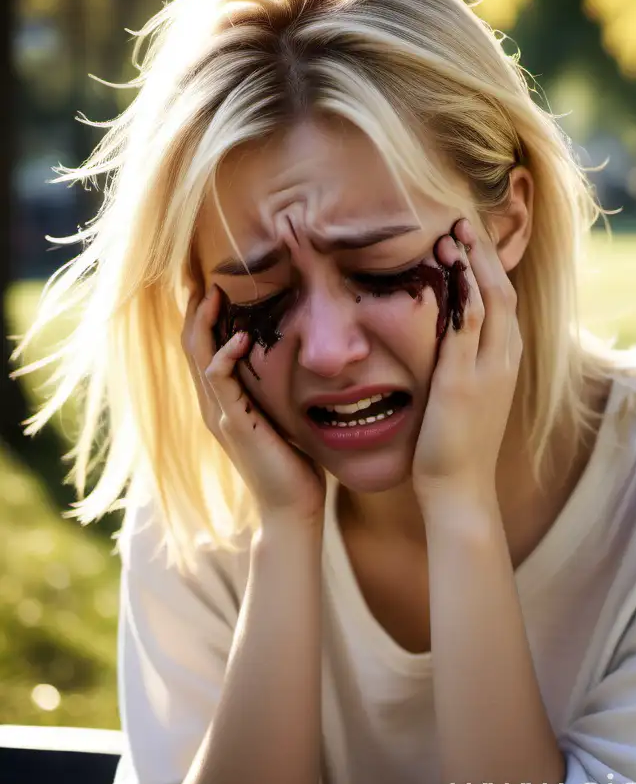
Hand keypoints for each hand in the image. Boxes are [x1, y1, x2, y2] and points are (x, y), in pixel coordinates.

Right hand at [181, 284, 326, 530]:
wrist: (293, 505)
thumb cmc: (294, 460)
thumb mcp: (282, 413)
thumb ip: (275, 389)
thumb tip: (297, 357)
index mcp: (223, 402)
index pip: (203, 349)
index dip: (204, 317)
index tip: (216, 285)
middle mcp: (213, 406)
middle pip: (191, 347)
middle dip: (198, 311)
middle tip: (208, 278)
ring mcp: (219, 416)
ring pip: (199, 359)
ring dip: (205, 324)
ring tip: (215, 295)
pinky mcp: (234, 426)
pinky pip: (219, 383)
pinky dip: (225, 357)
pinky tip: (239, 337)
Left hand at [411, 218, 522, 508]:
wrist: (461, 488)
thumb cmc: (457, 446)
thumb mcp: (466, 396)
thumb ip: (462, 364)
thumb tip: (444, 340)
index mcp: (506, 361)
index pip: (504, 300)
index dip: (489, 266)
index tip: (467, 239)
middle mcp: (505, 359)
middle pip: (504, 289)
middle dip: (484, 253)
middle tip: (461, 220)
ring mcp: (489, 368)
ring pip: (491, 298)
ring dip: (473, 261)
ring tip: (452, 230)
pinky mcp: (464, 380)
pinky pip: (468, 323)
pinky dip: (461, 288)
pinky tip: (446, 263)